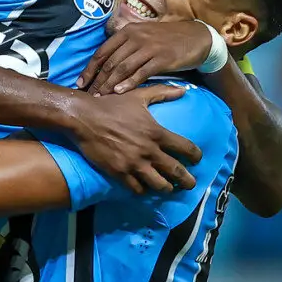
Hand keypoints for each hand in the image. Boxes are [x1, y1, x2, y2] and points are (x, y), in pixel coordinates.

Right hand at [65, 86, 199, 194]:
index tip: (197, 160)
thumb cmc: (111, 105)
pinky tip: (144, 188)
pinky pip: (137, 189)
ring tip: (167, 188)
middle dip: (187, 181)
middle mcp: (149, 151)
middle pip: (176, 172)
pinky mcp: (119, 173)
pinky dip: (143, 190)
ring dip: (166, 188)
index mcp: (156, 133)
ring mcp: (134, 164)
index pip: (186, 148)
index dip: (195, 156)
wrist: (84, 118)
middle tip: (191, 185)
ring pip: (159, 185)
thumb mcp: (139, 96)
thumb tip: (183, 90)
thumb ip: (162, 93)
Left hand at [79, 20, 215, 94]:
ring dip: (109, 84)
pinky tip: (120, 93)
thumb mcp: (143, 36)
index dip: (89, 69)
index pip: (102, 52)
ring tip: (100, 97)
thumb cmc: (166, 39)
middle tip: (88, 96)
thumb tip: (104, 64)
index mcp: (127, 32)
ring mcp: (148, 47)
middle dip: (97, 81)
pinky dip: (129, 83)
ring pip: (122, 68)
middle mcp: (135, 37)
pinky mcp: (161, 59)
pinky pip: (141, 72)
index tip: (80, 83)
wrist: (195, 37)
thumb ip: (125, 46)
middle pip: (110, 62)